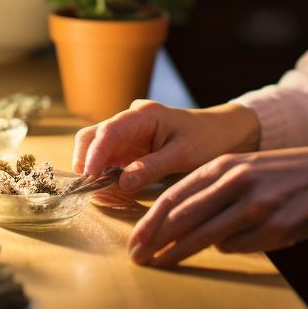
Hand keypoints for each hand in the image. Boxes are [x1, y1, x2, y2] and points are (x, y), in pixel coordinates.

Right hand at [72, 100, 260, 193]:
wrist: (222, 133)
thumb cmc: (207, 139)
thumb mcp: (183, 155)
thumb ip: (152, 167)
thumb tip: (121, 184)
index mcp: (143, 115)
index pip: (108, 132)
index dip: (94, 155)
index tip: (89, 179)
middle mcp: (130, 120)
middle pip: (92, 136)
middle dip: (85, 161)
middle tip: (88, 189)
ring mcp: (127, 133)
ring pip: (95, 148)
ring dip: (92, 169)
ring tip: (98, 193)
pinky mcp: (129, 148)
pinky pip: (107, 159)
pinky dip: (102, 174)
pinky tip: (108, 190)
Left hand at [127, 140, 307, 267]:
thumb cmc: (295, 173)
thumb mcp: (253, 168)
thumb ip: (220, 188)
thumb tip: (188, 222)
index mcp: (229, 165)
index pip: (176, 195)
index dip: (151, 221)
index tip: (134, 241)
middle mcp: (238, 182)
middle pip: (182, 216)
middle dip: (155, 239)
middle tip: (137, 258)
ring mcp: (258, 205)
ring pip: (206, 235)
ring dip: (180, 252)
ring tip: (162, 264)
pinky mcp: (278, 227)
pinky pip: (240, 246)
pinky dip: (229, 250)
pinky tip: (225, 251)